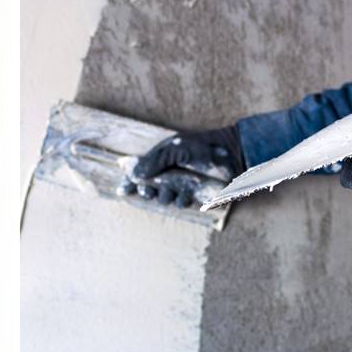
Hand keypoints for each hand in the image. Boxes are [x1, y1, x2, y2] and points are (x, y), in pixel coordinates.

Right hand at [128, 125, 245, 206]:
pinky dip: (180, 201)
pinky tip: (185, 195)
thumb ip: (154, 161)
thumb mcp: (175, 149)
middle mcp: (168, 174)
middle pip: (148, 189)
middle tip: (149, 190)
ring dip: (164, 196)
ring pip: (163, 199)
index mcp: (160, 160)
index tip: (122, 190)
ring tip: (171, 189)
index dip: (129, 182)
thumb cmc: (200, 147)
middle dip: (146, 192)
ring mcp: (180, 185)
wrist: (229, 155)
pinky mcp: (192, 195)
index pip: (138, 173)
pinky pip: (180, 203)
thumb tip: (134, 175)